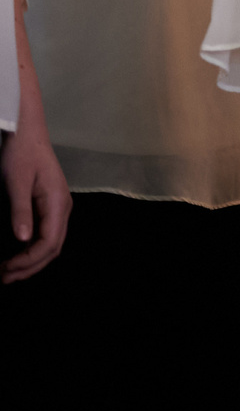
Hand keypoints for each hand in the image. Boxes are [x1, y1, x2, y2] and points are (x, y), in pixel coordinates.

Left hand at [0, 125, 69, 282]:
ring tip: (8, 271)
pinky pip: (48, 235)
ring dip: (32, 261)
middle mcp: (63, 207)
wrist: (27, 132)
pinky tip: (18, 254)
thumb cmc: (21, 153)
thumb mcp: (16, 181)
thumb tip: (23, 240)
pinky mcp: (50, 205)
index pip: (49, 242)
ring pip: (52, 243)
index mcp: (57, 202)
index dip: (29, 261)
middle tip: (4, 277)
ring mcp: (58, 207)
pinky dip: (34, 250)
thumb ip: (20, 211)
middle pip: (54, 248)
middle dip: (30, 267)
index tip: (6, 270)